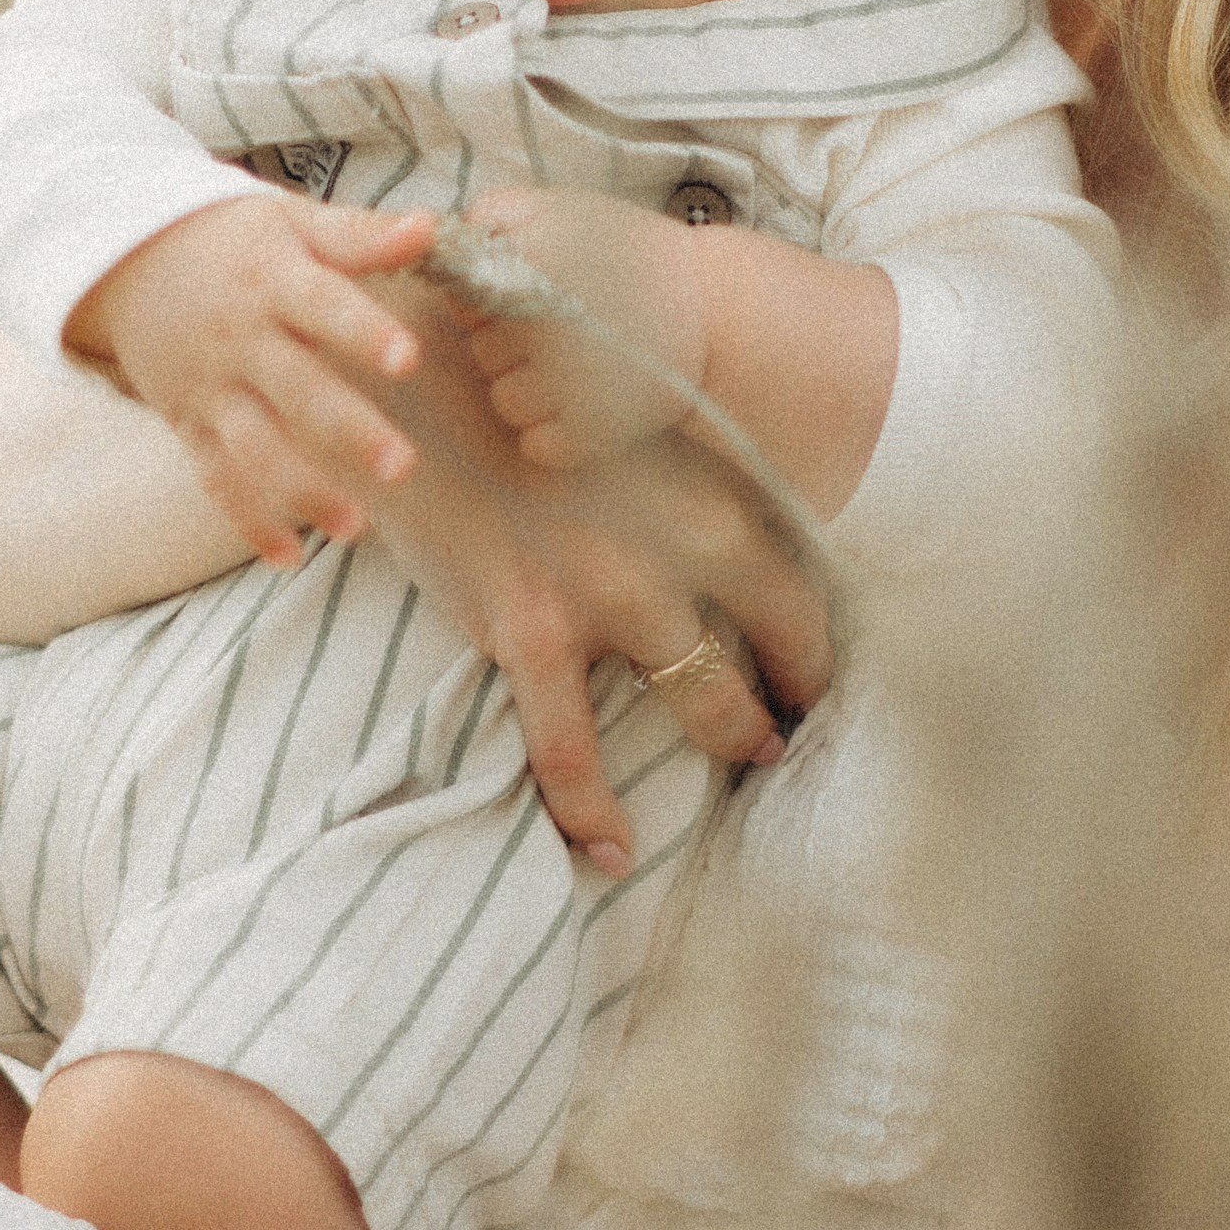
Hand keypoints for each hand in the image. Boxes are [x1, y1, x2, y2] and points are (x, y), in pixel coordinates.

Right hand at [68, 192, 436, 564]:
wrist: (124, 258)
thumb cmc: (229, 240)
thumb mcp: (289, 222)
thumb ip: (359, 236)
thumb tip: (429, 228)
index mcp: (273, 281)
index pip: (324, 307)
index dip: (364, 332)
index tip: (407, 358)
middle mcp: (241, 339)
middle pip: (297, 390)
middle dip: (347, 431)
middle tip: (401, 466)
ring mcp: (212, 387)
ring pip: (256, 446)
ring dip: (302, 491)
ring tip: (355, 528)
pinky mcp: (189, 423)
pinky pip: (216, 478)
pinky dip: (248, 520)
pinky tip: (288, 556)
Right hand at [369, 299, 833, 870]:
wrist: (416, 375)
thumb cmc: (514, 389)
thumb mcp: (614, 421)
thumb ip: (664, 478)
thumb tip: (691, 525)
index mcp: (708, 496)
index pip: (796, 594)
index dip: (812, 648)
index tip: (814, 675)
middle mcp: (680, 551)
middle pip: (769, 656)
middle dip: (785, 706)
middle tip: (783, 737)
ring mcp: (609, 595)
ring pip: (701, 703)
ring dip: (730, 740)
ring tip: (740, 765)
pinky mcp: (531, 630)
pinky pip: (571, 752)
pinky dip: (594, 812)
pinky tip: (612, 853)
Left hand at [454, 186, 709, 470]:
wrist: (715, 312)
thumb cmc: (632, 258)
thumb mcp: (565, 209)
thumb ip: (495, 215)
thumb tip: (432, 245)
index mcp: (534, 261)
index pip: (462, 298)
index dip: (488, 297)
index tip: (529, 293)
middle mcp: (542, 322)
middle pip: (481, 353)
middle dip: (510, 344)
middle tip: (565, 330)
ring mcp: (565, 383)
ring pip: (503, 402)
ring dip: (529, 390)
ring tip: (579, 367)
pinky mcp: (589, 433)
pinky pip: (536, 445)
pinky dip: (556, 433)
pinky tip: (588, 403)